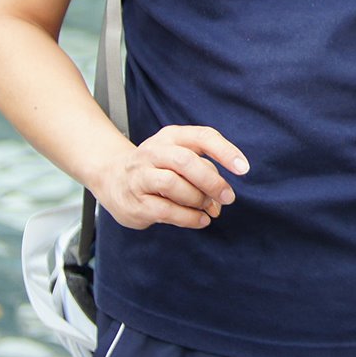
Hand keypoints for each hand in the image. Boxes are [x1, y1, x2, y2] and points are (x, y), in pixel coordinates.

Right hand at [91, 125, 249, 229]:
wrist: (111, 176)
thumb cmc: (157, 167)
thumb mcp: (180, 157)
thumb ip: (204, 172)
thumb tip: (222, 198)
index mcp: (171, 137)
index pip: (202, 136)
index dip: (225, 152)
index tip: (243, 169)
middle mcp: (154, 152)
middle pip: (186, 161)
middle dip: (211, 181)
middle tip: (228, 197)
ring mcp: (140, 176)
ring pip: (173, 184)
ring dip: (197, 199)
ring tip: (208, 209)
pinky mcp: (134, 201)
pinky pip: (165, 209)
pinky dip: (188, 217)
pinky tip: (200, 220)